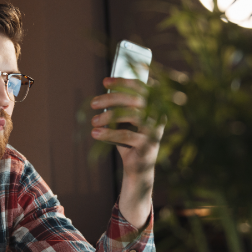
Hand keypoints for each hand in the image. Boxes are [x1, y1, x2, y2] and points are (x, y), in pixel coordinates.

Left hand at [90, 77, 164, 227]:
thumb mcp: (125, 121)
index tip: (105, 82)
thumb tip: (106, 89)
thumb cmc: (129, 141)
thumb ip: (121, 106)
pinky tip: (95, 134)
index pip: (142, 88)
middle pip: (135, 100)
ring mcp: (155, 132)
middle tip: (93, 103)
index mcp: (156, 107)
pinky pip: (126, 135)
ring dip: (108, 116)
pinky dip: (108, 133)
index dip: (123, 82)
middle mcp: (159, 117)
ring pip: (131, 116)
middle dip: (112, 98)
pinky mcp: (148, 146)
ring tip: (93, 121)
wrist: (138, 169)